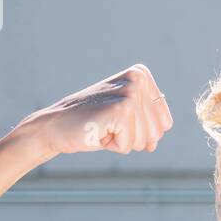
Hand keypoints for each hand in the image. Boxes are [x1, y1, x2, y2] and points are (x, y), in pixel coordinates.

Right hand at [15, 63, 174, 157]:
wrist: (55, 126)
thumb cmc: (91, 123)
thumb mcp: (125, 119)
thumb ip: (146, 126)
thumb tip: (155, 142)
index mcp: (141, 75)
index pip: (165, 122)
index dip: (142, 132)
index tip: (117, 120)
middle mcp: (138, 79)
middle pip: (158, 132)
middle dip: (133, 138)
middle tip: (109, 125)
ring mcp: (130, 93)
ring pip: (145, 140)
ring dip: (123, 141)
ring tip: (104, 127)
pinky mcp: (120, 110)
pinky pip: (130, 145)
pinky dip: (114, 145)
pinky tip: (98, 131)